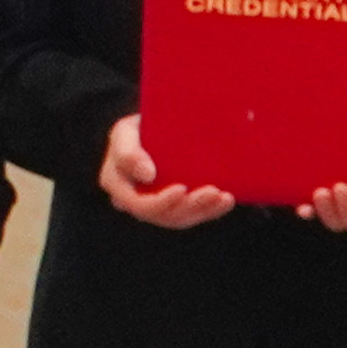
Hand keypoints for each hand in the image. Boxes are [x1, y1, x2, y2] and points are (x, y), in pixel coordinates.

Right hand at [97, 118, 243, 232]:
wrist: (152, 129)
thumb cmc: (135, 130)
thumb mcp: (124, 133)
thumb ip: (128, 153)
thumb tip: (148, 175)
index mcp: (119, 187)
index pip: (139, 205)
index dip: (161, 202)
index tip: (182, 188)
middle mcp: (137, 203)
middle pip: (164, 216)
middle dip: (190, 207)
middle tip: (212, 192)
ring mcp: (159, 207)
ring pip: (181, 218)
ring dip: (204, 210)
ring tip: (224, 197)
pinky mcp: (177, 206)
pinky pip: (194, 214)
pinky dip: (212, 210)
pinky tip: (226, 200)